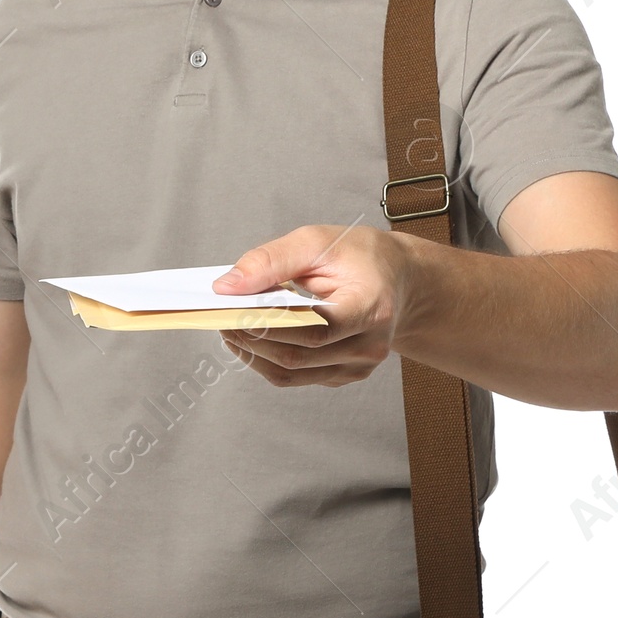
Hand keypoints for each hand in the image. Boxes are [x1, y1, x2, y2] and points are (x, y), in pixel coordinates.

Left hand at [212, 223, 427, 386]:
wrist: (397, 280)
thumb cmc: (362, 257)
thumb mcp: (318, 241)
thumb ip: (271, 261)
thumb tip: (227, 286)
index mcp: (372, 307)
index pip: (317, 328)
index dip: (270, 325)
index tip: (232, 311)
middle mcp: (369, 344)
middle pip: (299, 355)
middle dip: (252, 338)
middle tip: (219, 316)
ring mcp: (358, 366)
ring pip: (292, 372)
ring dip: (253, 352)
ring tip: (230, 326)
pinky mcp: (344, 375)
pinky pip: (296, 376)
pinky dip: (267, 359)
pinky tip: (252, 338)